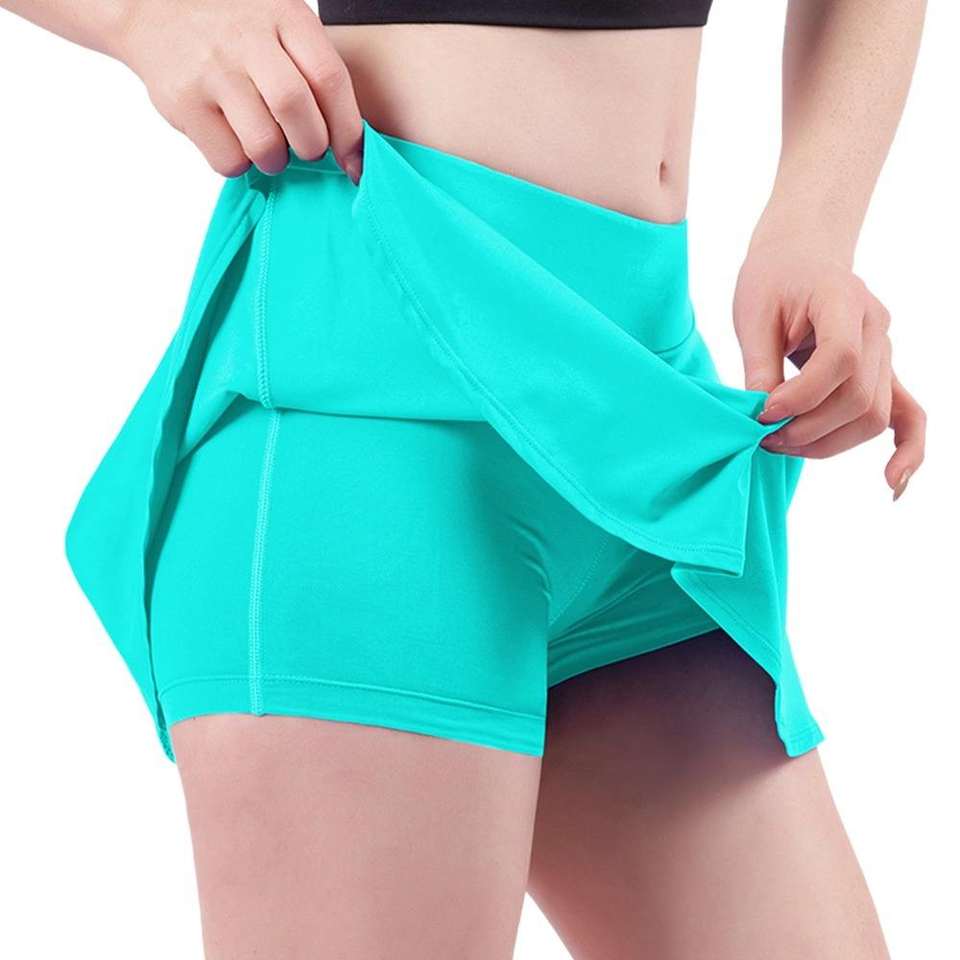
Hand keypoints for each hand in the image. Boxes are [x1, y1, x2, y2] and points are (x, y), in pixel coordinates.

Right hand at [114, 0, 362, 180]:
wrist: (152, 5)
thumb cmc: (234, 26)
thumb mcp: (279, 23)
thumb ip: (313, 69)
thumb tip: (351, 143)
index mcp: (284, 16)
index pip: (330, 79)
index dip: (348, 129)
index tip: (353, 158)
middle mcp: (246, 39)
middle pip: (297, 111)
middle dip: (312, 146)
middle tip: (305, 147)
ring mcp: (211, 71)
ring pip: (264, 143)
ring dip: (276, 160)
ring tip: (269, 148)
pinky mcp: (183, 102)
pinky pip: (228, 158)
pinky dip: (241, 163)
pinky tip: (235, 141)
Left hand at [734, 242, 925, 500]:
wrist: (800, 256)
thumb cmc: (772, 280)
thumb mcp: (753, 314)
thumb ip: (760, 364)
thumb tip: (762, 416)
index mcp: (844, 300)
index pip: (840, 359)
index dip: (800, 396)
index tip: (762, 412)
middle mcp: (877, 328)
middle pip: (859, 397)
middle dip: (808, 429)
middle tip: (763, 437)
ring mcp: (886, 352)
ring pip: (875, 415)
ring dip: (828, 443)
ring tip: (781, 444)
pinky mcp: (883, 373)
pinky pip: (909, 416)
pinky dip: (907, 451)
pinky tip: (892, 484)